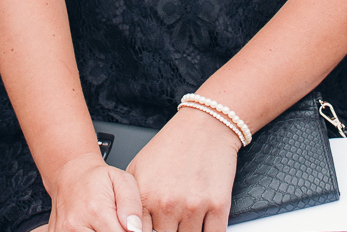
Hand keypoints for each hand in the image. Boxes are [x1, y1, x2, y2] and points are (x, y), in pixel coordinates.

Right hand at [48, 153, 143, 231]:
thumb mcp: (122, 180)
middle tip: (115, 224)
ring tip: (105, 225)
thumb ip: (132, 204)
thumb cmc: (97, 179)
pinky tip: (94, 227)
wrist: (70, 175)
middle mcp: (76, 225)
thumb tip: (135, 229)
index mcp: (96, 210)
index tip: (130, 227)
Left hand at [129, 106, 240, 231]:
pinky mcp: (218, 206)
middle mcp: (167, 204)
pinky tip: (201, 224)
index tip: (152, 227)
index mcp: (145, 196)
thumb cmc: (173, 145)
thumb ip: (130, 201)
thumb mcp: (138, 168)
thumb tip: (128, 226)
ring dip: (187, 231)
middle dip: (167, 230)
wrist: (205, 125)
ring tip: (184, 218)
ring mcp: (193, 206)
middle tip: (170, 220)